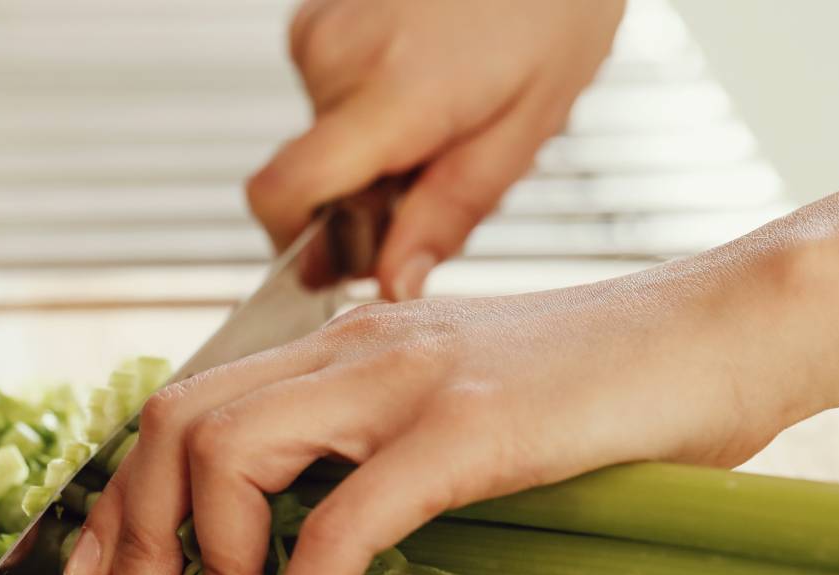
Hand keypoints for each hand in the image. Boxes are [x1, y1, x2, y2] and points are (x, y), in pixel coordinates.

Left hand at [61, 238, 838, 574]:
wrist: (718, 332)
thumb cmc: (598, 385)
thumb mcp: (459, 399)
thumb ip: (381, 438)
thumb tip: (319, 522)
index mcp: (346, 344)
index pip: (188, 401)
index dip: (121, 493)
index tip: (99, 570)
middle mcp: (354, 348)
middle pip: (176, 424)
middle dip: (132, 538)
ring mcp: (407, 380)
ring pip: (229, 460)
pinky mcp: (467, 426)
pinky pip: (343, 526)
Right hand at [247, 0, 624, 299]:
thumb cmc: (554, 7)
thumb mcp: (525, 129)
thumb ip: (449, 213)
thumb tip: (393, 283)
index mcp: (392, 92)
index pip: (284, 191)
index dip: (297, 243)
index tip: (339, 259)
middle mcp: (337, 55)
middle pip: (309, 176)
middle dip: (366, 196)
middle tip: (441, 165)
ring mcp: (320, 29)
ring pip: (320, 139)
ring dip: (373, 151)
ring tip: (444, 111)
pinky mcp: (317, 18)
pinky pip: (325, 99)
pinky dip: (367, 110)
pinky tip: (422, 81)